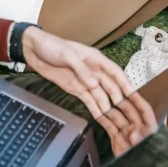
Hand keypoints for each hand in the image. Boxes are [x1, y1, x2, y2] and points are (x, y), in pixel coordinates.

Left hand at [22, 27, 155, 149]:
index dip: (125, 83)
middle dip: (118, 99)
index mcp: (95, 59)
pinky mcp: (75, 88)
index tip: (133, 95)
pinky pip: (88, 100)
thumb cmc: (53, 46)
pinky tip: (101, 117)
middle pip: (109, 87)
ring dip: (107, 106)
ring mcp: (84, 81)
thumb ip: (82, 70)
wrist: (34, 50)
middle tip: (125, 114)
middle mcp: (93, 71)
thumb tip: (95, 85)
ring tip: (115, 120)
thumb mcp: (67, 55)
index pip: (114, 72)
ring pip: (100, 95)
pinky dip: (94, 108)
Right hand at [97, 91, 157, 156]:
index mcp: (148, 129)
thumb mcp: (144, 149)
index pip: (143, 109)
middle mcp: (137, 128)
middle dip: (120, 101)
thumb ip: (139, 141)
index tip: (130, 89)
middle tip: (111, 90)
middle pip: (128, 111)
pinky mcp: (116, 139)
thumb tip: (133, 132)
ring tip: (101, 98)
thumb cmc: (147, 160)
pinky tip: (97, 112)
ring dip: (109, 108)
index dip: (137, 99)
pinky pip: (109, 126)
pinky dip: (103, 119)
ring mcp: (126, 133)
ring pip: (117, 117)